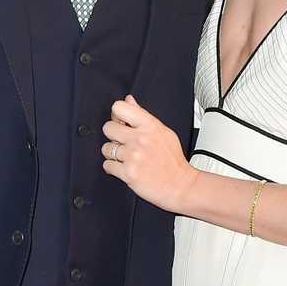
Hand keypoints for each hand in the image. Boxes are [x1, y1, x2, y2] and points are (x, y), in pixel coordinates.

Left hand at [102, 95, 198, 213]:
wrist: (180, 185)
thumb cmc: (173, 160)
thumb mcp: (163, 131)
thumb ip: (143, 115)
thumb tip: (129, 100)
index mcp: (150, 125)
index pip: (119, 107)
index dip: (116, 115)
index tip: (120, 122)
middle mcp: (140, 139)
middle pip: (108, 128)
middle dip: (112, 136)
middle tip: (122, 143)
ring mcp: (133, 156)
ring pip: (106, 148)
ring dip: (112, 154)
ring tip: (125, 158)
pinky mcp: (128, 172)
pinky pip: (107, 165)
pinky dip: (112, 168)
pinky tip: (124, 168)